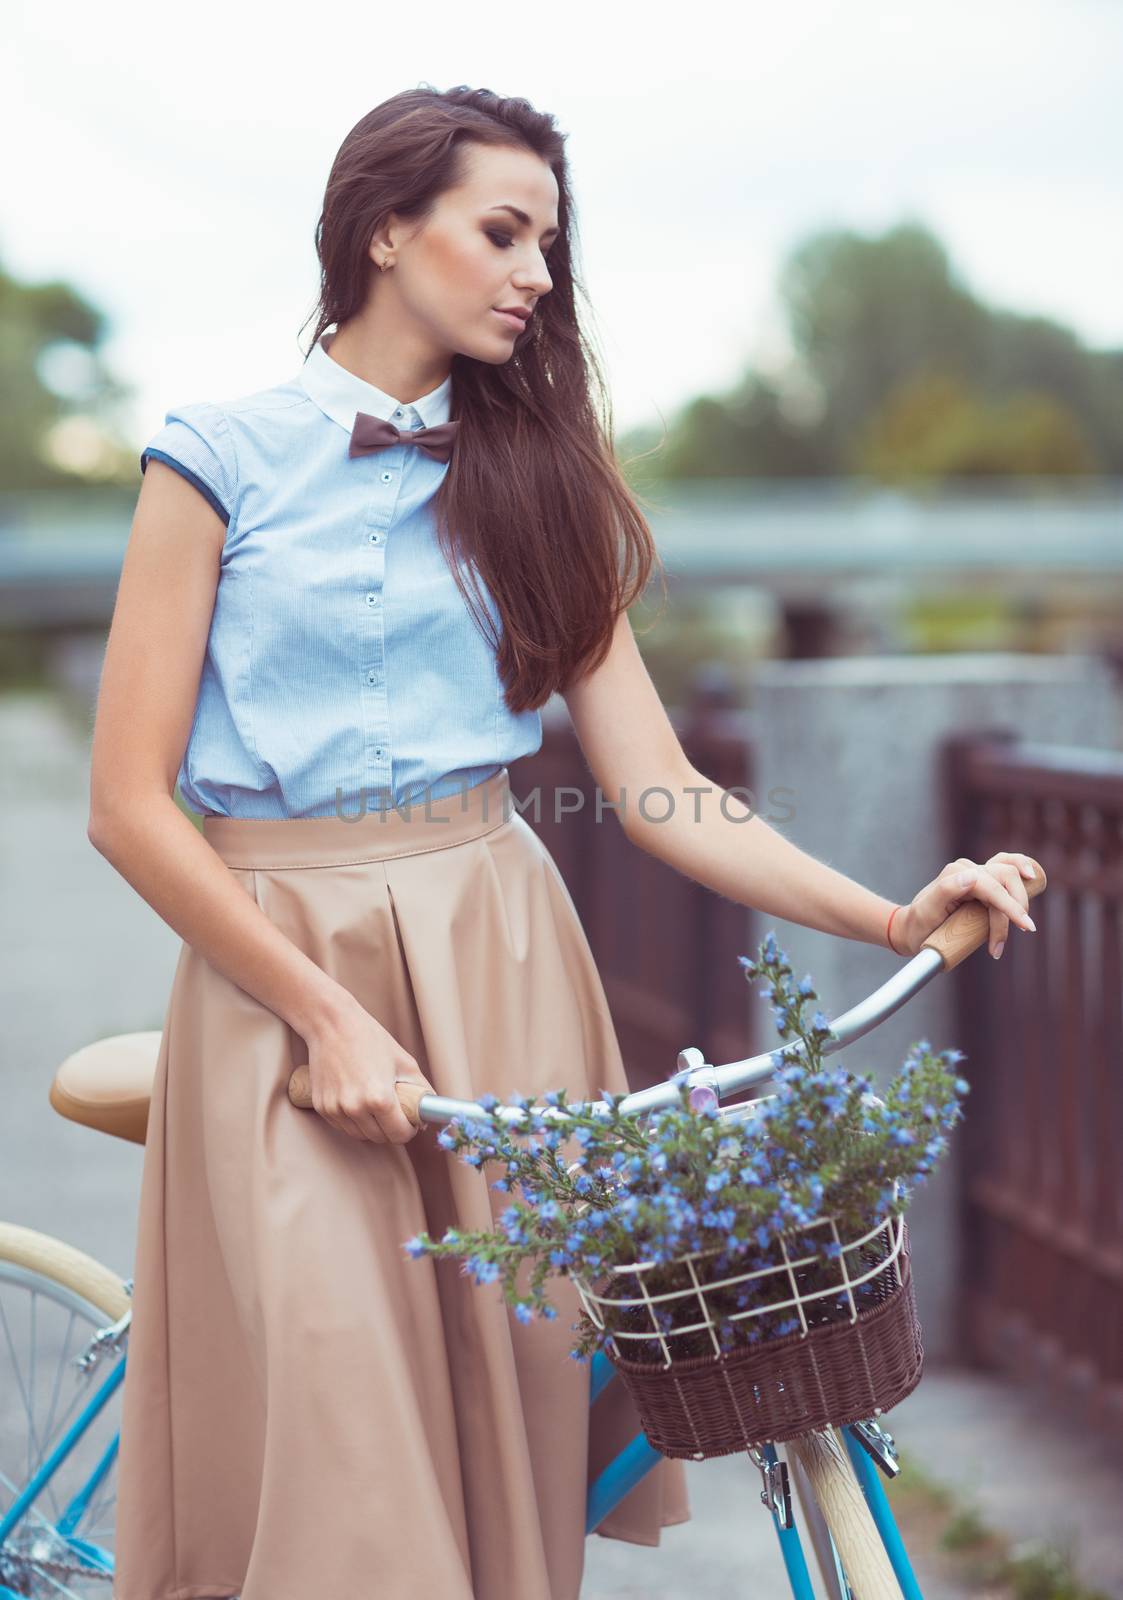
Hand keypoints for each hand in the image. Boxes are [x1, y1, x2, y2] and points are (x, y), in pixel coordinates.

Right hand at [302, 993, 433, 1143]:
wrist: (332, 1025)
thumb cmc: (370, 1039)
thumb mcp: (404, 1062)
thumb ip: (421, 1090)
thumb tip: (428, 1112)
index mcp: (380, 1099)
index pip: (399, 1135)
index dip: (409, 1130)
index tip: (410, 1122)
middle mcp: (356, 1108)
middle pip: (380, 1138)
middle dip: (392, 1129)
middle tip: (395, 1113)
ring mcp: (336, 1109)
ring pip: (361, 1135)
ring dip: (372, 1127)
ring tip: (377, 1106)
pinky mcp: (322, 1107)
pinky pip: (343, 1126)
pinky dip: (354, 1121)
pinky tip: (359, 1102)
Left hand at [892, 852, 1038, 959]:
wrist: (912, 929)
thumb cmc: (920, 924)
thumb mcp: (927, 911)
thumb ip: (946, 890)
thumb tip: (973, 876)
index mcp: (956, 874)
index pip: (992, 888)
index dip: (1011, 907)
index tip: (1025, 927)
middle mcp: (967, 869)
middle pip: (1005, 878)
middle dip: (1016, 906)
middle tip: (1015, 935)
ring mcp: (975, 872)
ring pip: (1009, 871)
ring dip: (1021, 894)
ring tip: (1023, 919)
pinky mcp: (982, 879)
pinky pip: (1005, 866)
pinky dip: (1020, 866)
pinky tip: (1031, 876)